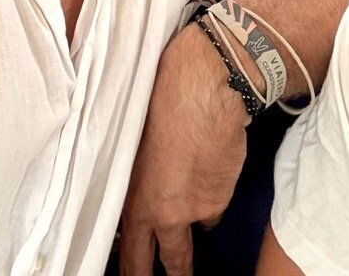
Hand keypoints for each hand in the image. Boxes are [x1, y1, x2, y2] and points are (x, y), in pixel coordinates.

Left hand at [122, 22, 250, 275]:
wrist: (204, 90)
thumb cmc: (164, 104)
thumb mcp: (135, 144)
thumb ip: (137, 177)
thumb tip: (140, 188)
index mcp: (132, 198)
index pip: (130, 255)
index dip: (134, 270)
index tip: (136, 274)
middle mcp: (159, 214)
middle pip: (164, 261)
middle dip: (168, 274)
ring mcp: (191, 212)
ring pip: (189, 247)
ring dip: (188, 254)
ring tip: (188, 267)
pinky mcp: (218, 201)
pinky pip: (213, 213)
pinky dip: (211, 204)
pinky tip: (209, 181)